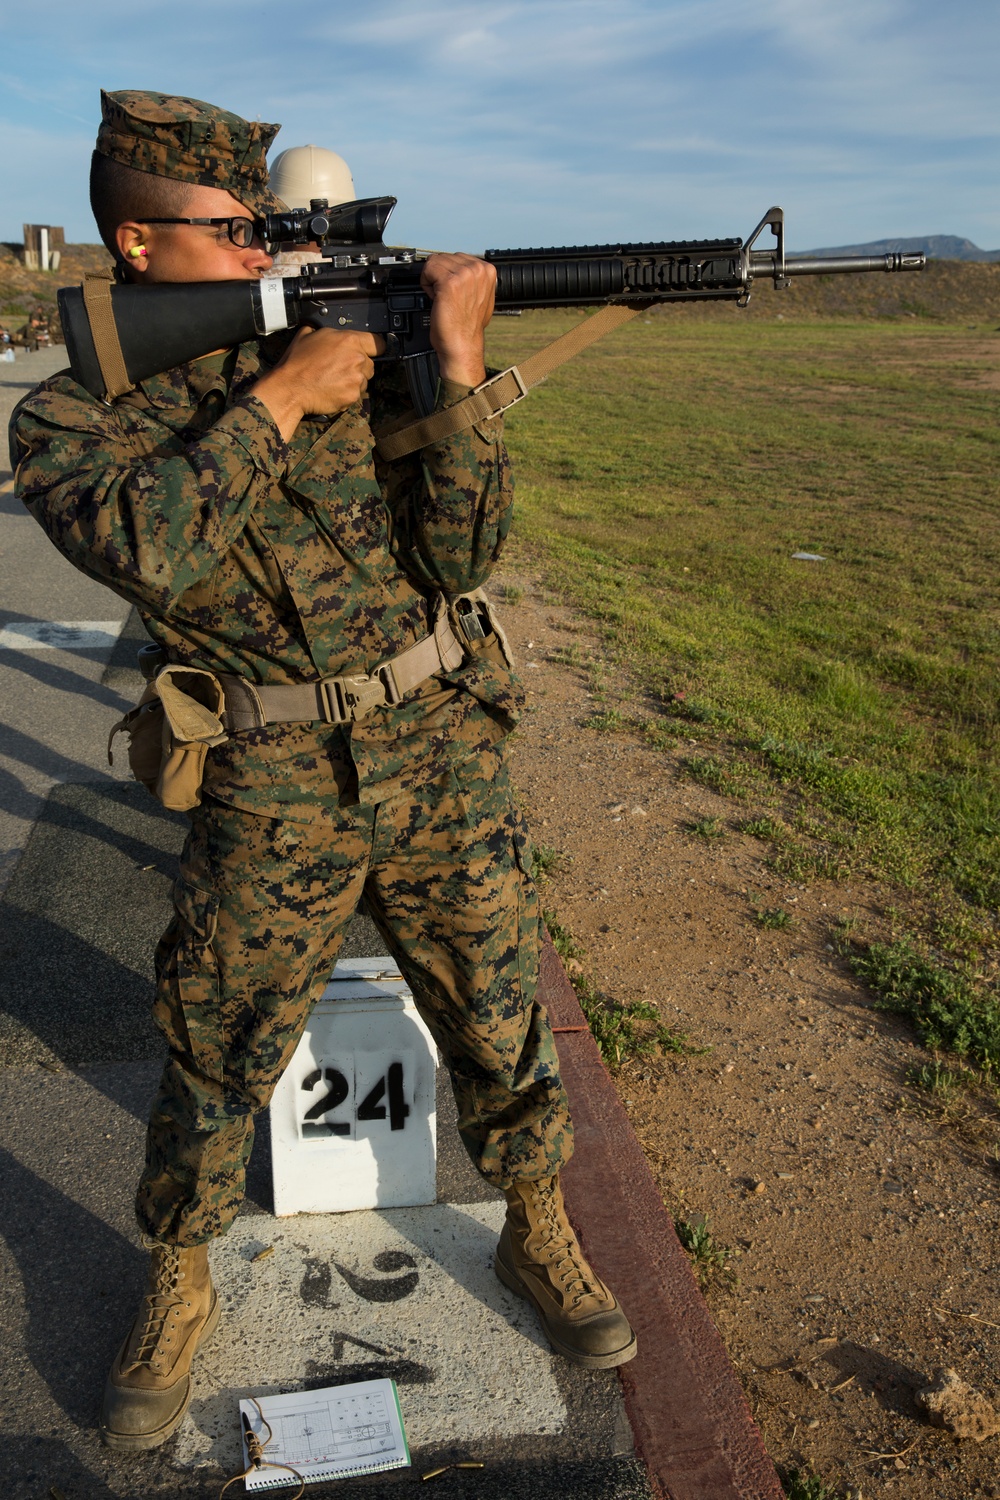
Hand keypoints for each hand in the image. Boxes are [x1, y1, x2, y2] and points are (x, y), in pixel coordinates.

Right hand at [252, 326, 383, 439]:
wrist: (290, 388)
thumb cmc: (297, 362)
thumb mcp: (308, 334)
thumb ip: (327, 332)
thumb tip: (330, 332)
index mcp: (349, 340)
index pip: (378, 343)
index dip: (374, 348)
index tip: (372, 352)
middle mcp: (357, 359)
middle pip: (370, 364)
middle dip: (358, 367)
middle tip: (340, 370)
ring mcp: (357, 379)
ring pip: (364, 381)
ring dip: (353, 381)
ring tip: (333, 381)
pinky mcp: (353, 396)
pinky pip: (355, 395)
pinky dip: (346, 394)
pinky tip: (332, 391)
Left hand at [421, 253, 495, 387]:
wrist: (463, 345)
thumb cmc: (467, 326)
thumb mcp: (480, 296)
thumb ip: (474, 279)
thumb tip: (460, 267)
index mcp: (488, 270)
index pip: (457, 257)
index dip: (450, 274)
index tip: (454, 292)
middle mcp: (478, 269)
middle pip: (445, 257)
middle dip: (441, 275)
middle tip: (447, 297)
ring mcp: (464, 274)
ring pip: (435, 261)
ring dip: (433, 279)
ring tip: (442, 298)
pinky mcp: (449, 282)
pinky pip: (428, 269)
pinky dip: (426, 284)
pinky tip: (436, 298)